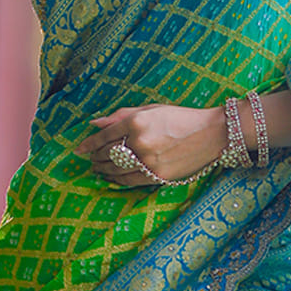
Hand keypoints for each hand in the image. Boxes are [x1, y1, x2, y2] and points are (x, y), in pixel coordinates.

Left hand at [79, 103, 225, 187]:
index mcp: (137, 121)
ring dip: (103, 170)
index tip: (79, 149)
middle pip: (108, 153)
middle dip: (96, 157)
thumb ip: (122, 116)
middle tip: (90, 159)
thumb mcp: (151, 109)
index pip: (104, 136)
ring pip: (116, 169)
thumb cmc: (181, 118)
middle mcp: (140, 141)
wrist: (211, 134)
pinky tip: (112, 178)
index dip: (89, 144)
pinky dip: (117, 180)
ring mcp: (149, 161)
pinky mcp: (157, 175)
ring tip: (97, 169)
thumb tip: (95, 123)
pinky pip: (130, 180)